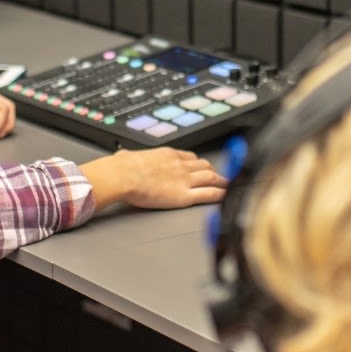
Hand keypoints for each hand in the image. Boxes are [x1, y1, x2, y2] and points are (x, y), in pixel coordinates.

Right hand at [79, 148, 227, 209]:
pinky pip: (208, 194)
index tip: (201, 166)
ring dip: (221, 181)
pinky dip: (219, 195)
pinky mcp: (184, 195)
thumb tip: (122, 156)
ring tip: (228, 185)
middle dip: (212, 171)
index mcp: (167, 155)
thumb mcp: (127, 156)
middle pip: (204, 166)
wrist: (123, 175)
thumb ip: (129, 157)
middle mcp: (180, 166)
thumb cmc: (121, 167)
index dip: (198, 163)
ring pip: (211, 178)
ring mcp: (185, 180)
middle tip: (218, 176)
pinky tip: (225, 196)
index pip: (189, 157)